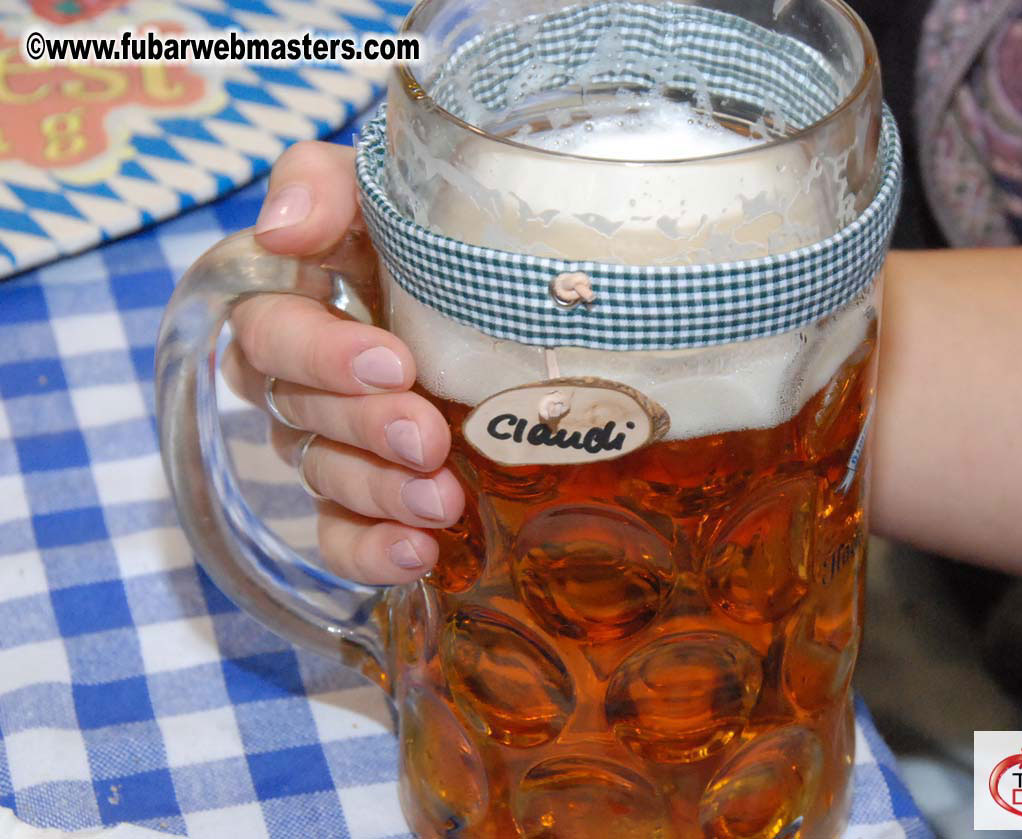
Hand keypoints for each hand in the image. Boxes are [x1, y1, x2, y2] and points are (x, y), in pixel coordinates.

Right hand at [221, 141, 464, 584]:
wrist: (525, 293)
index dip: (319, 353)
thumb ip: (326, 186)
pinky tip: (418, 556)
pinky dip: (372, 553)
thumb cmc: (440, 235)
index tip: (391, 362)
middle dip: (366, 427)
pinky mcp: (371, 502)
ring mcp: (337, 446)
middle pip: (303, 414)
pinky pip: (344, 539)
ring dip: (381, 492)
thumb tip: (281, 229)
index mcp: (299, 305)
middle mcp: (307, 382)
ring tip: (441, 501)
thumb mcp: (387, 190)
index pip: (269, 333)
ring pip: (330, 479)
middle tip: (428, 437)